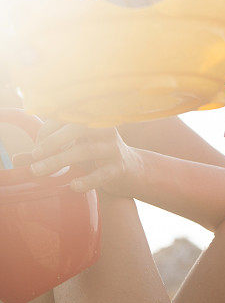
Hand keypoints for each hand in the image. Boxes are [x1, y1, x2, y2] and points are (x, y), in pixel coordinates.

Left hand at [12, 119, 144, 196]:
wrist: (130, 169)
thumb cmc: (96, 155)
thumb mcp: (73, 148)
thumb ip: (47, 152)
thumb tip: (17, 159)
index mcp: (93, 120)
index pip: (68, 116)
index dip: (48, 129)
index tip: (36, 147)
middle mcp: (104, 130)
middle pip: (78, 128)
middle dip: (53, 141)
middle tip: (35, 155)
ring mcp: (113, 148)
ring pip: (85, 151)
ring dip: (59, 160)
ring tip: (38, 171)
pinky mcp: (119, 168)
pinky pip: (102, 174)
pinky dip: (86, 180)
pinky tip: (73, 186)